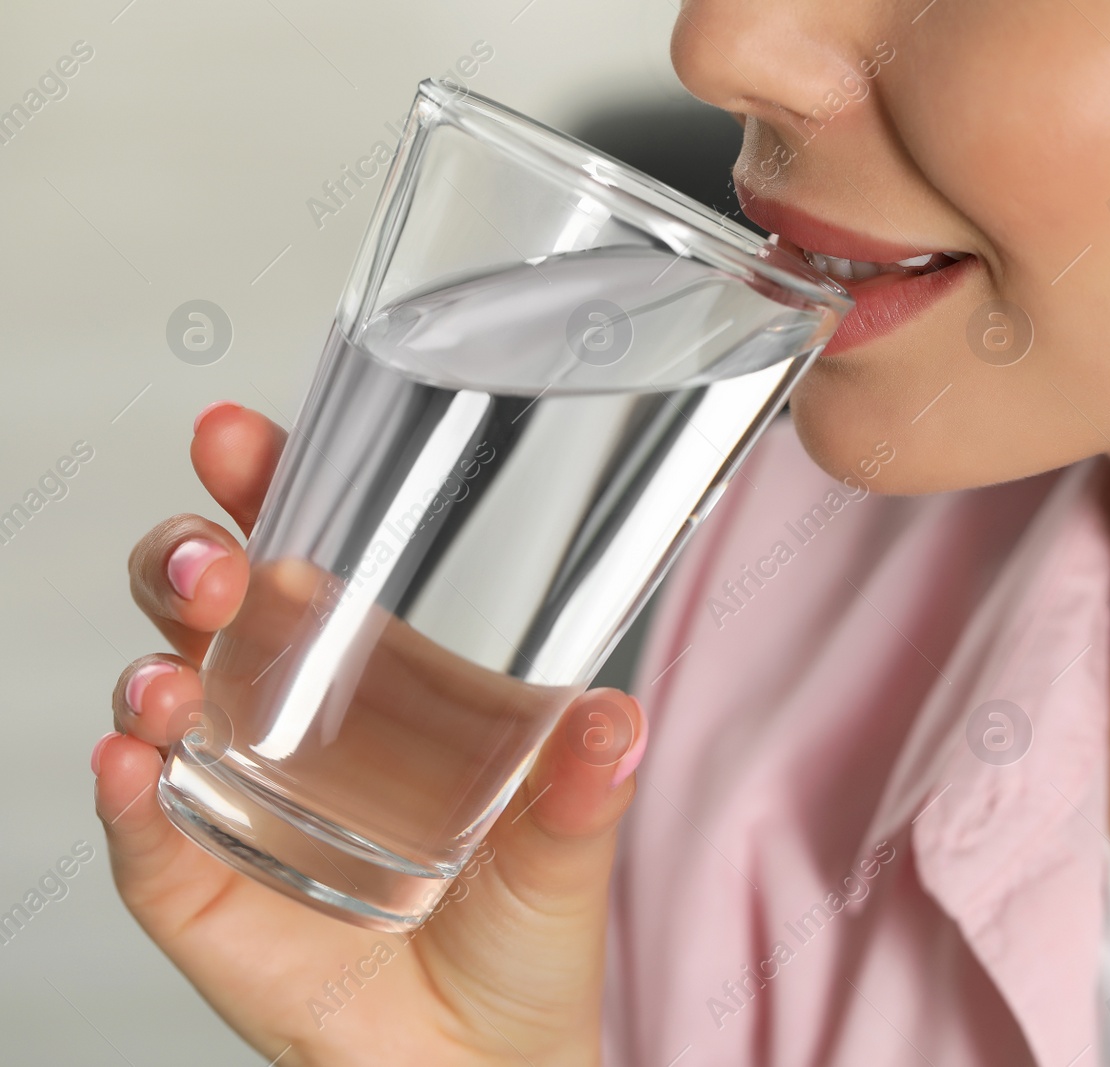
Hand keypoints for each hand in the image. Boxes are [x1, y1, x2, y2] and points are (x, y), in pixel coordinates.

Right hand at [95, 403, 645, 1065]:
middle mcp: (288, 717)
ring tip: (174, 679)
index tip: (241, 439)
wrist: (484, 1058)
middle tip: (216, 562)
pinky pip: (144, 829)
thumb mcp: (565, 843)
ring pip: (159, 697)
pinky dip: (126, 792)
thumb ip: (583, 781)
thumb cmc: (521, 928)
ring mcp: (233, 795)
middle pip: (210, 607)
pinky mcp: (201, 884)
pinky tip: (134, 763)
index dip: (264, 489)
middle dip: (190, 562)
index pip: (304, 558)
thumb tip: (616, 714)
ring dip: (151, 670)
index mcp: (373, 675)